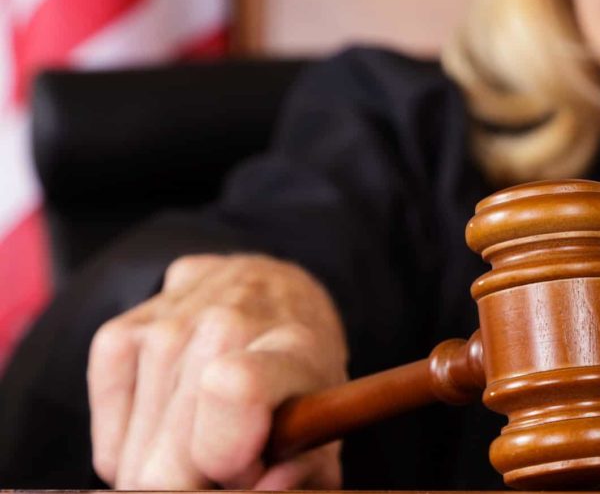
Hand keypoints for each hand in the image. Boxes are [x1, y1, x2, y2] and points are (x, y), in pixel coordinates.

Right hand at [87, 254, 347, 488]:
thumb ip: (304, 472)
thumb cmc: (300, 378)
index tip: (248, 468)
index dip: (228, 456)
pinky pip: (106, 439)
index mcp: (291, 345)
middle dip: (195, 482)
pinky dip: (132, 449)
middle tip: (230, 459)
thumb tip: (259, 488)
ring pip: (134, 458)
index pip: (235, 391)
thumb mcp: (325, 429)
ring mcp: (167, 324)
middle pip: (172, 455)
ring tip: (206, 434)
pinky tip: (169, 426)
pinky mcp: (119, 332)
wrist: (274, 294)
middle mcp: (226, 322)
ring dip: (167, 466)